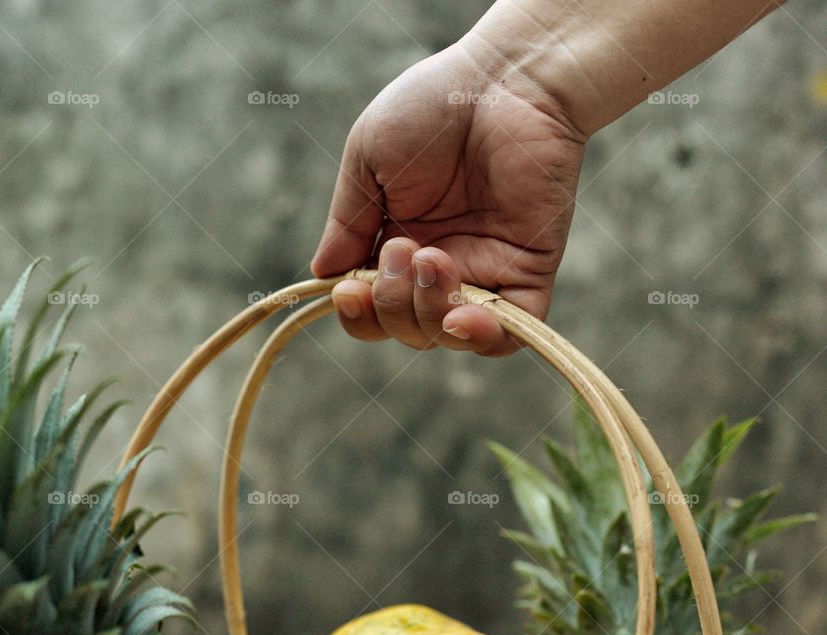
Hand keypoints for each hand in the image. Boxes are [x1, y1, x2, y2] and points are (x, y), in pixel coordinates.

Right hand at [310, 43, 585, 356]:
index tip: (349, 291)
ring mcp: (485, 273)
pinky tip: (461, 319)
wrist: (508, 80)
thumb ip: (346, 223)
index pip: (373, 309)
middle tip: (402, 246)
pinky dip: (481, 341)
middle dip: (391, 303)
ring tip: (430, 258)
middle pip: (405, 329)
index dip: (358, 315)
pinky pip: (506, 337)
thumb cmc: (434, 106)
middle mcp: (441, 267)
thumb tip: (322, 277)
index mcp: (398, 244)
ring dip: (426, 310)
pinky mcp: (526, 273)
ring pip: (446, 335)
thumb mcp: (367, 160)